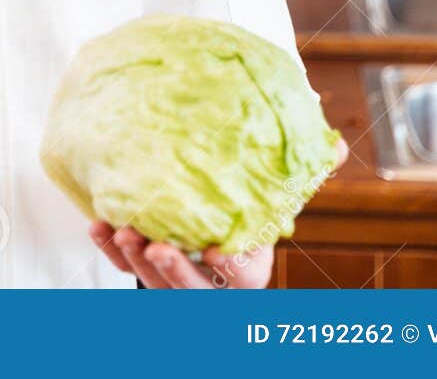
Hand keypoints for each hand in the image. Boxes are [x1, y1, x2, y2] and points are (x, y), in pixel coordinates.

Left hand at [90, 137, 349, 289]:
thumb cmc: (251, 196)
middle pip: (193, 291)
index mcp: (251, 266)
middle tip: (156, 246)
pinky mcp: (148, 267)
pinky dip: (110, 252)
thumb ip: (304, 169)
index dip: (229, 268)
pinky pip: (126, 268)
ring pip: (155, 285)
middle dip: (173, 273)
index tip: (214, 251)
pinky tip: (99, 226)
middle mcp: (213, 281)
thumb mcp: (278, 187)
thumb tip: (337, 144)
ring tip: (124, 233)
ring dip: (137, 263)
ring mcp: (178, 278)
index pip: (243, 277)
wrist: (216, 201)